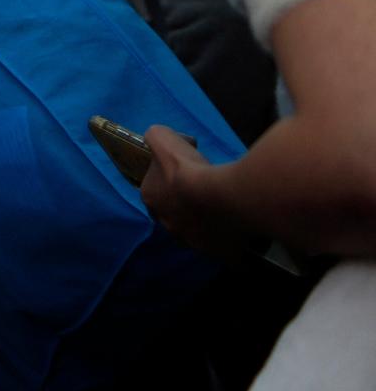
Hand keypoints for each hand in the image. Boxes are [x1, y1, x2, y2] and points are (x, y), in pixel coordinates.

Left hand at [141, 124, 252, 261]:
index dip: (169, 179)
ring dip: (207, 219)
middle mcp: (168, 226)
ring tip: (224, 204)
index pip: (155, 189)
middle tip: (205, 189)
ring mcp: (193, 242)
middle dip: (187, 202)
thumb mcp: (162, 139)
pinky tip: (238, 220)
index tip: (186, 172)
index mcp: (151, 201)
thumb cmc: (188, 169)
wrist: (222, 197)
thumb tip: (159, 139)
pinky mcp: (219, 253)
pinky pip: (223, 244)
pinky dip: (229, 234)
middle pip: (176, 212)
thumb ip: (155, 137)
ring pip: (199, 229)